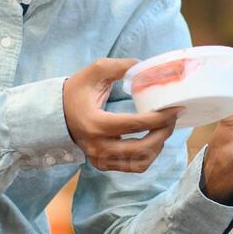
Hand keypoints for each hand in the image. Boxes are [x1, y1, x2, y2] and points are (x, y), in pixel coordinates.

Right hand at [64, 58, 178, 172]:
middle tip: (172, 119)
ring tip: (162, 130)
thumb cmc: (76, 91)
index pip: (137, 125)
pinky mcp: (102, 165)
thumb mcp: (95, 72)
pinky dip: (147, 156)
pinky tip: (151, 141)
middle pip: (143, 148)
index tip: (177, 109)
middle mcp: (99, 146)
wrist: (55, 114)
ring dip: (157, 147)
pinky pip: (133, 167)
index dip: (162, 118)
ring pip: (140, 162)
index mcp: (97, 124)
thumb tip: (144, 66)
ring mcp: (100, 159)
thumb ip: (120, 66)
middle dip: (163, 133)